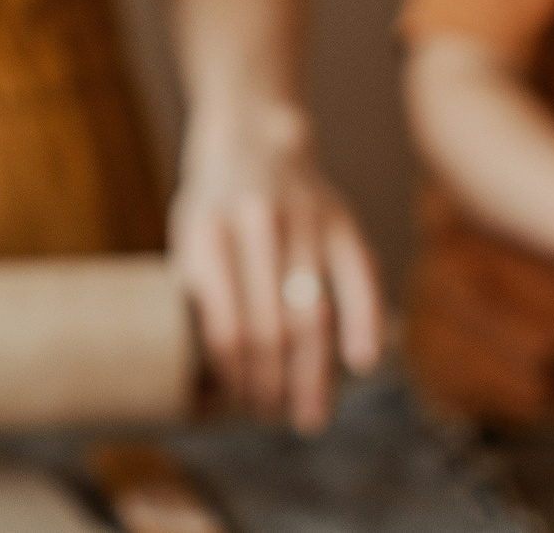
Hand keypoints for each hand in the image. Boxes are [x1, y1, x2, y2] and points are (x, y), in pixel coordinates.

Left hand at [168, 100, 383, 432]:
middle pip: (271, 330)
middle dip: (271, 385)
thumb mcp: (187, 240)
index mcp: (206, 232)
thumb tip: (205, 389)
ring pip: (314, 315)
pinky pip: (360, 280)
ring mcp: (304, 220)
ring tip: (308, 415)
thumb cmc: (213, 208)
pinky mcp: (343, 221)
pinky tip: (363, 363)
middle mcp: (256, 223)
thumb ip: (198, 298)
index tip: (235, 400)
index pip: (225, 327)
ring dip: (312, 376)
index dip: (233, 376)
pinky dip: (365, 324)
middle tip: (269, 414)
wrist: (252, 138)